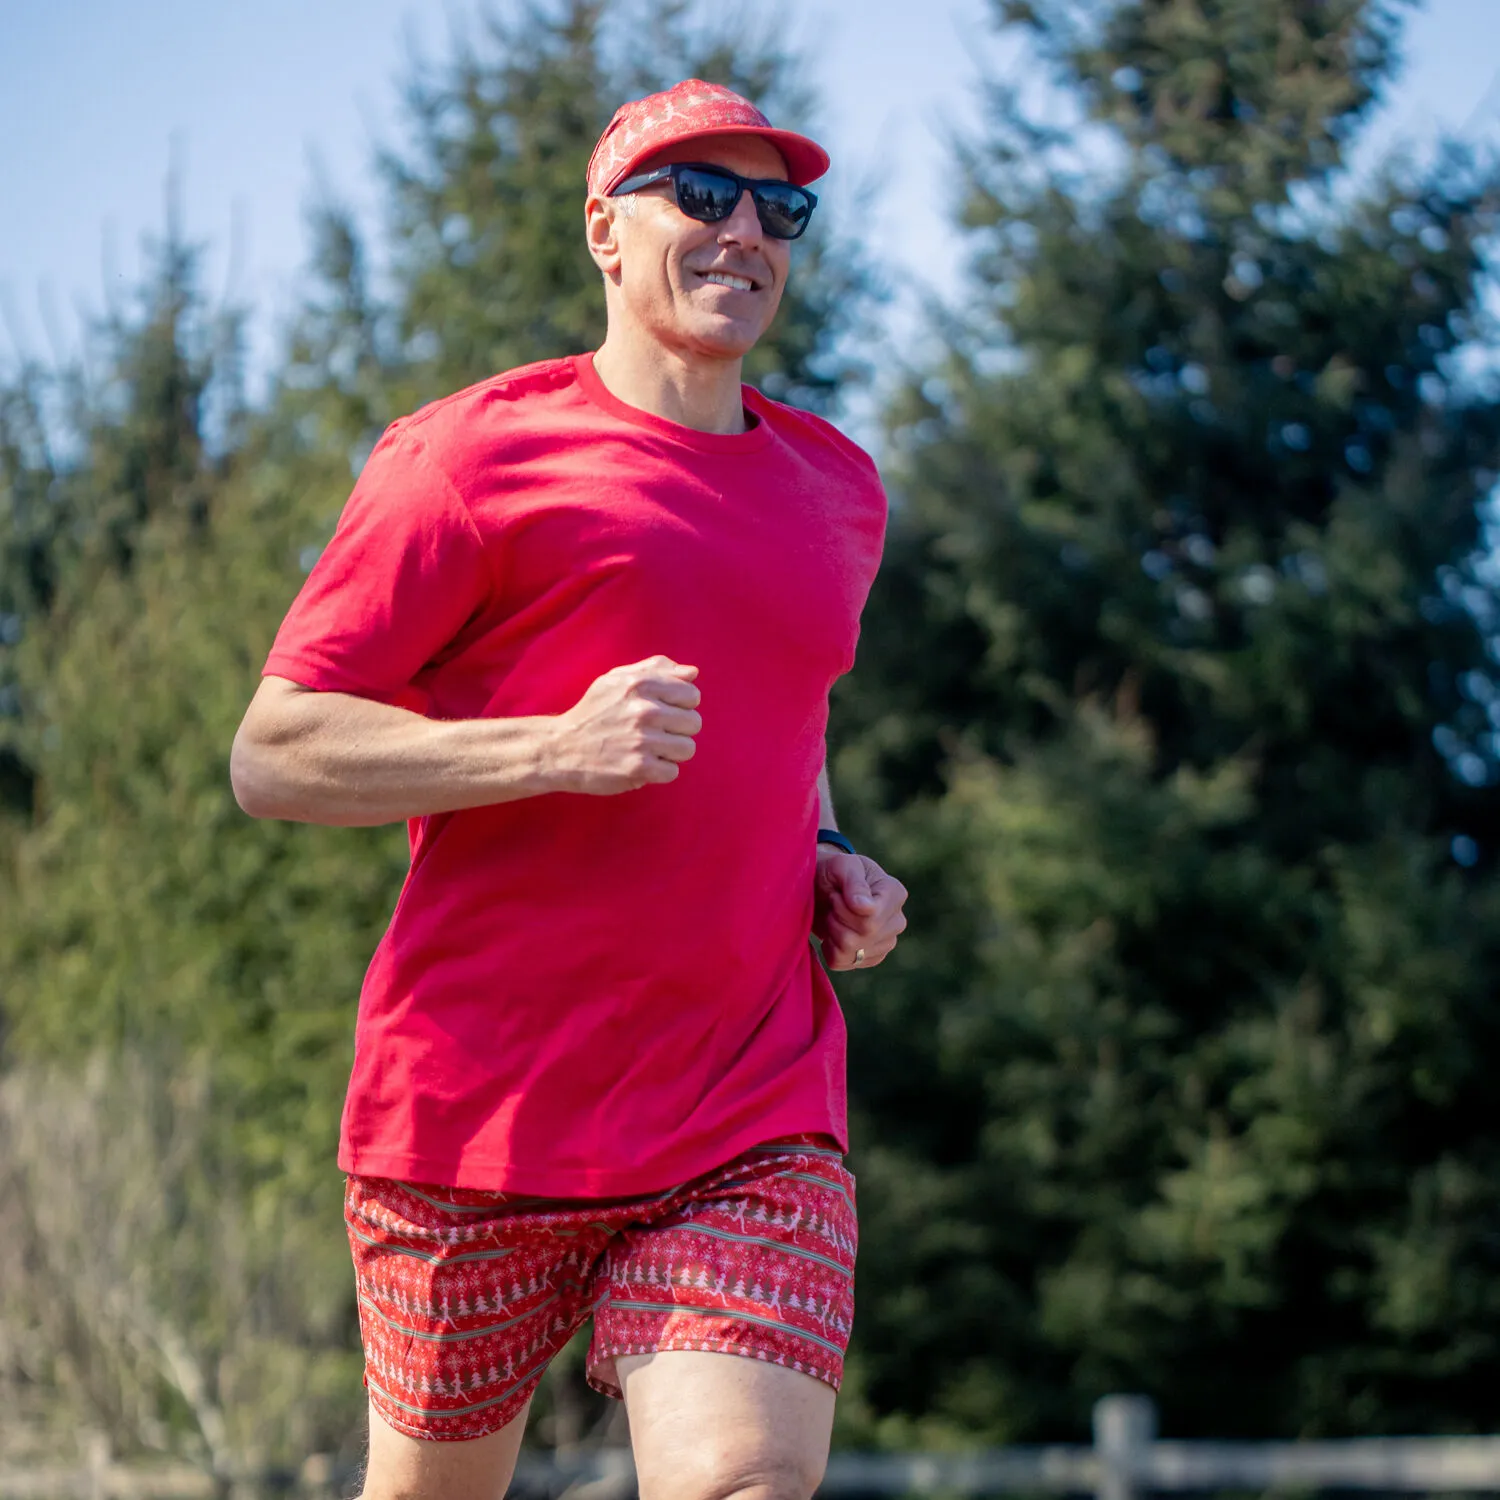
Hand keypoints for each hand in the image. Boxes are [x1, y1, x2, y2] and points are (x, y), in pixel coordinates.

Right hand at [550, 656, 701, 794]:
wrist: (561, 748)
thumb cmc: (593, 712)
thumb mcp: (617, 680)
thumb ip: (656, 669)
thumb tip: (693, 673)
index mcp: (641, 684)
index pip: (692, 695)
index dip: (681, 705)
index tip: (664, 711)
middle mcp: (644, 710)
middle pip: (694, 723)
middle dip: (678, 729)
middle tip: (655, 732)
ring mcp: (642, 741)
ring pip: (687, 748)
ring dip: (671, 752)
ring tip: (650, 749)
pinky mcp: (639, 768)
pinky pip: (673, 772)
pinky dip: (660, 771)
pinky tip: (642, 764)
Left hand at [813, 848, 907, 970]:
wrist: (823, 887)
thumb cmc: (834, 872)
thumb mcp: (840, 865)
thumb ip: (854, 882)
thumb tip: (866, 907)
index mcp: (895, 894)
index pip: (871, 918)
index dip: (844, 909)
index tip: (837, 894)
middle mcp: (897, 921)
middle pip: (863, 935)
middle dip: (837, 919)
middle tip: (832, 904)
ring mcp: (886, 942)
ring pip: (851, 951)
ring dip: (832, 933)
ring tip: (833, 917)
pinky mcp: (871, 959)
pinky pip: (843, 962)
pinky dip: (830, 949)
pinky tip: (833, 933)